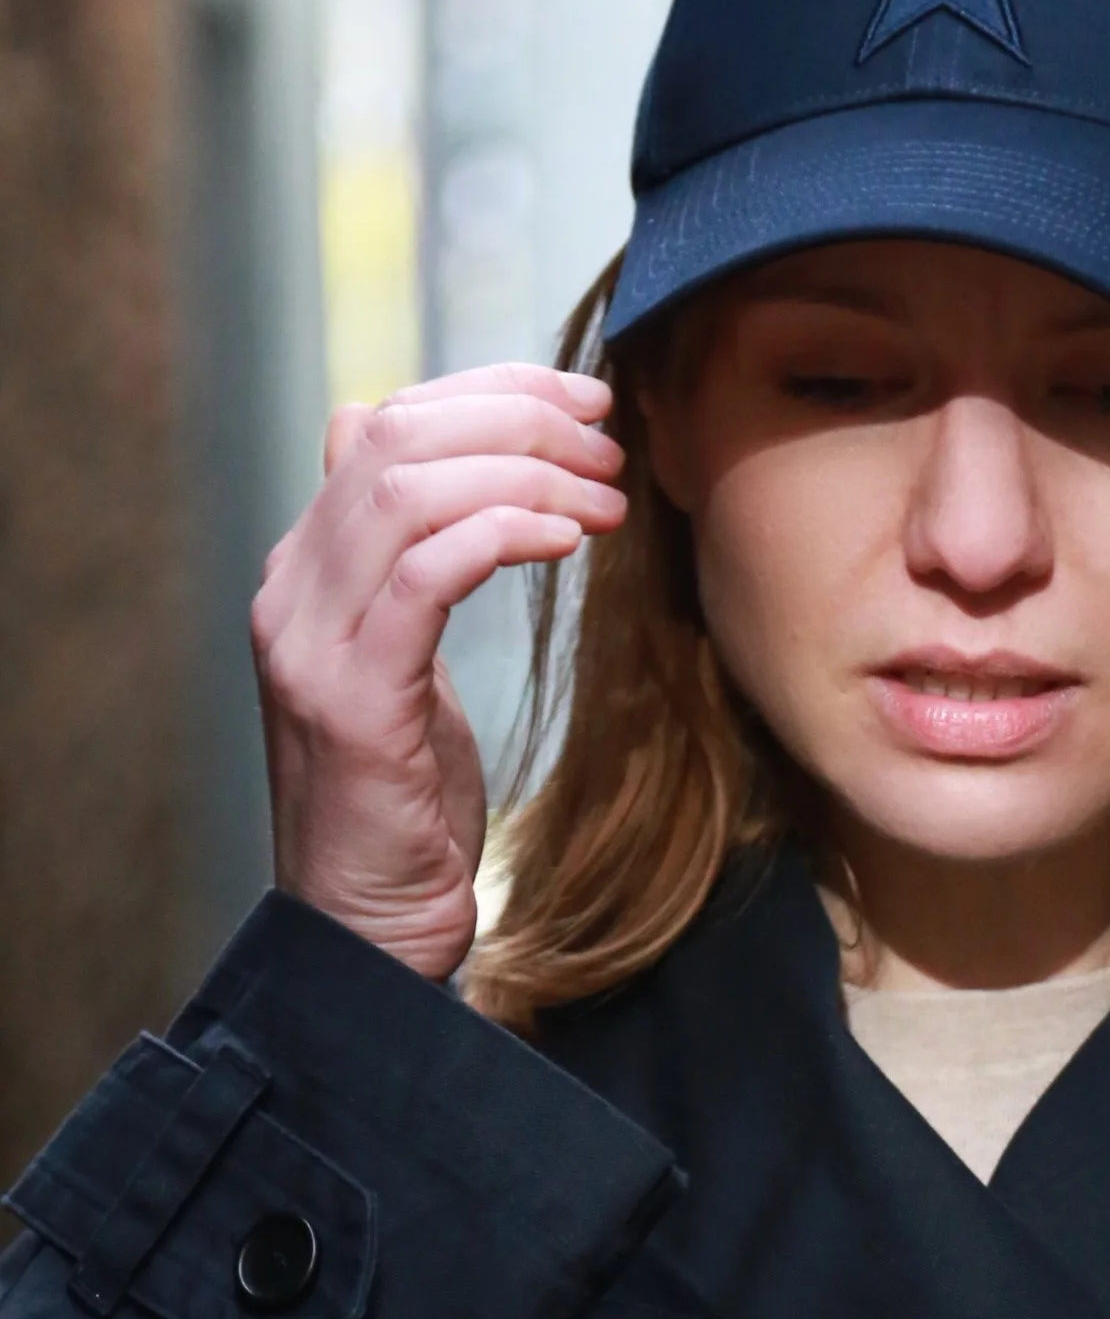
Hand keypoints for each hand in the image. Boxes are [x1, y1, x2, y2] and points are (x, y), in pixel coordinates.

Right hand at [254, 365, 627, 977]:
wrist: (363, 926)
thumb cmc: (403, 801)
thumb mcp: (404, 663)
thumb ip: (410, 566)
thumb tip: (446, 468)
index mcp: (307, 570)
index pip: (380, 422)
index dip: (486, 392)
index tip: (581, 400)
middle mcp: (292, 590)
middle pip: (393, 436)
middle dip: (515, 418)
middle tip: (607, 440)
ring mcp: (310, 642)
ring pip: (408, 489)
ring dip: (525, 473)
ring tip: (607, 495)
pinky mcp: (350, 698)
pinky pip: (427, 572)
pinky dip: (505, 535)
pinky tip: (570, 541)